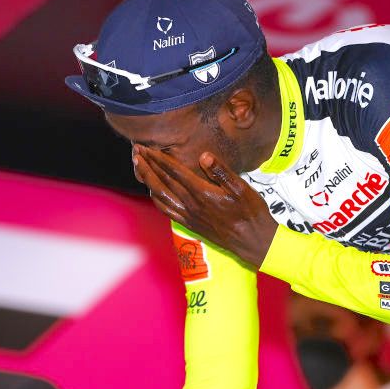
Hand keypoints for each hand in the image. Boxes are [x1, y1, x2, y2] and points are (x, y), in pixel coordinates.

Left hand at [133, 145, 277, 266]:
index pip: (174, 171)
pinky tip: (152, 191)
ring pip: (160, 196)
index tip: (147, 147)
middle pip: (162, 181)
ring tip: (139, 167)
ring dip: (147, 180)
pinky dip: (156, 198)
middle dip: (147, 165)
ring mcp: (189, 216)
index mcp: (202, 192)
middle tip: (136, 151)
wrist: (253, 241)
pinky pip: (167, 211)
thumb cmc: (251, 212)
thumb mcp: (241, 188)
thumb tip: (204, 156)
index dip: (158, 158)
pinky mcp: (190, 224)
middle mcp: (191, 204)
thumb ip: (221, 171)